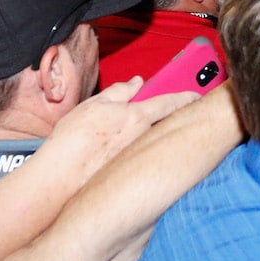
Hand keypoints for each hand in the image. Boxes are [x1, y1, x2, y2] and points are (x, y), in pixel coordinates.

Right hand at [39, 78, 197, 192]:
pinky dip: (141, 151)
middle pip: (164, 123)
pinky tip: (124, 152)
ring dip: (152, 134)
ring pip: (152, 139)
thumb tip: (136, 82)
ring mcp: (139, 157)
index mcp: (136, 117)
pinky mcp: (131, 173)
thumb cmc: (73, 140)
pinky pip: (142, 155)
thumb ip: (119, 92)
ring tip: (133, 132)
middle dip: (170, 116)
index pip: (169, 102)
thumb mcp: (94, 104)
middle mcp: (143, 138)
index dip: (186, 97)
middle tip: (172, 110)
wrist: (61, 178)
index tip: (198, 94)